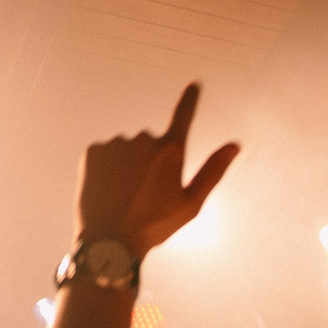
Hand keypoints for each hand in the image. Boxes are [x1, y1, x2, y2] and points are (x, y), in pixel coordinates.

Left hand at [76, 83, 238, 259]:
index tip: (194, 85)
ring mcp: (116, 144)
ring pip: (125, 150)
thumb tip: (235, 145)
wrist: (109, 242)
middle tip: (145, 195)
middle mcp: (143, 139)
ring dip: (126, 167)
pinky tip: (107, 192)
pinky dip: (105, 170)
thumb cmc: (154, 226)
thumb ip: (213, 171)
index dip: (190, 100)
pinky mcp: (93, 151)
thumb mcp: (191, 204)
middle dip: (149, 162)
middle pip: (150, 144)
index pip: (183, 116)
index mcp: (170, 150)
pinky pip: (104, 155)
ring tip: (124, 197)